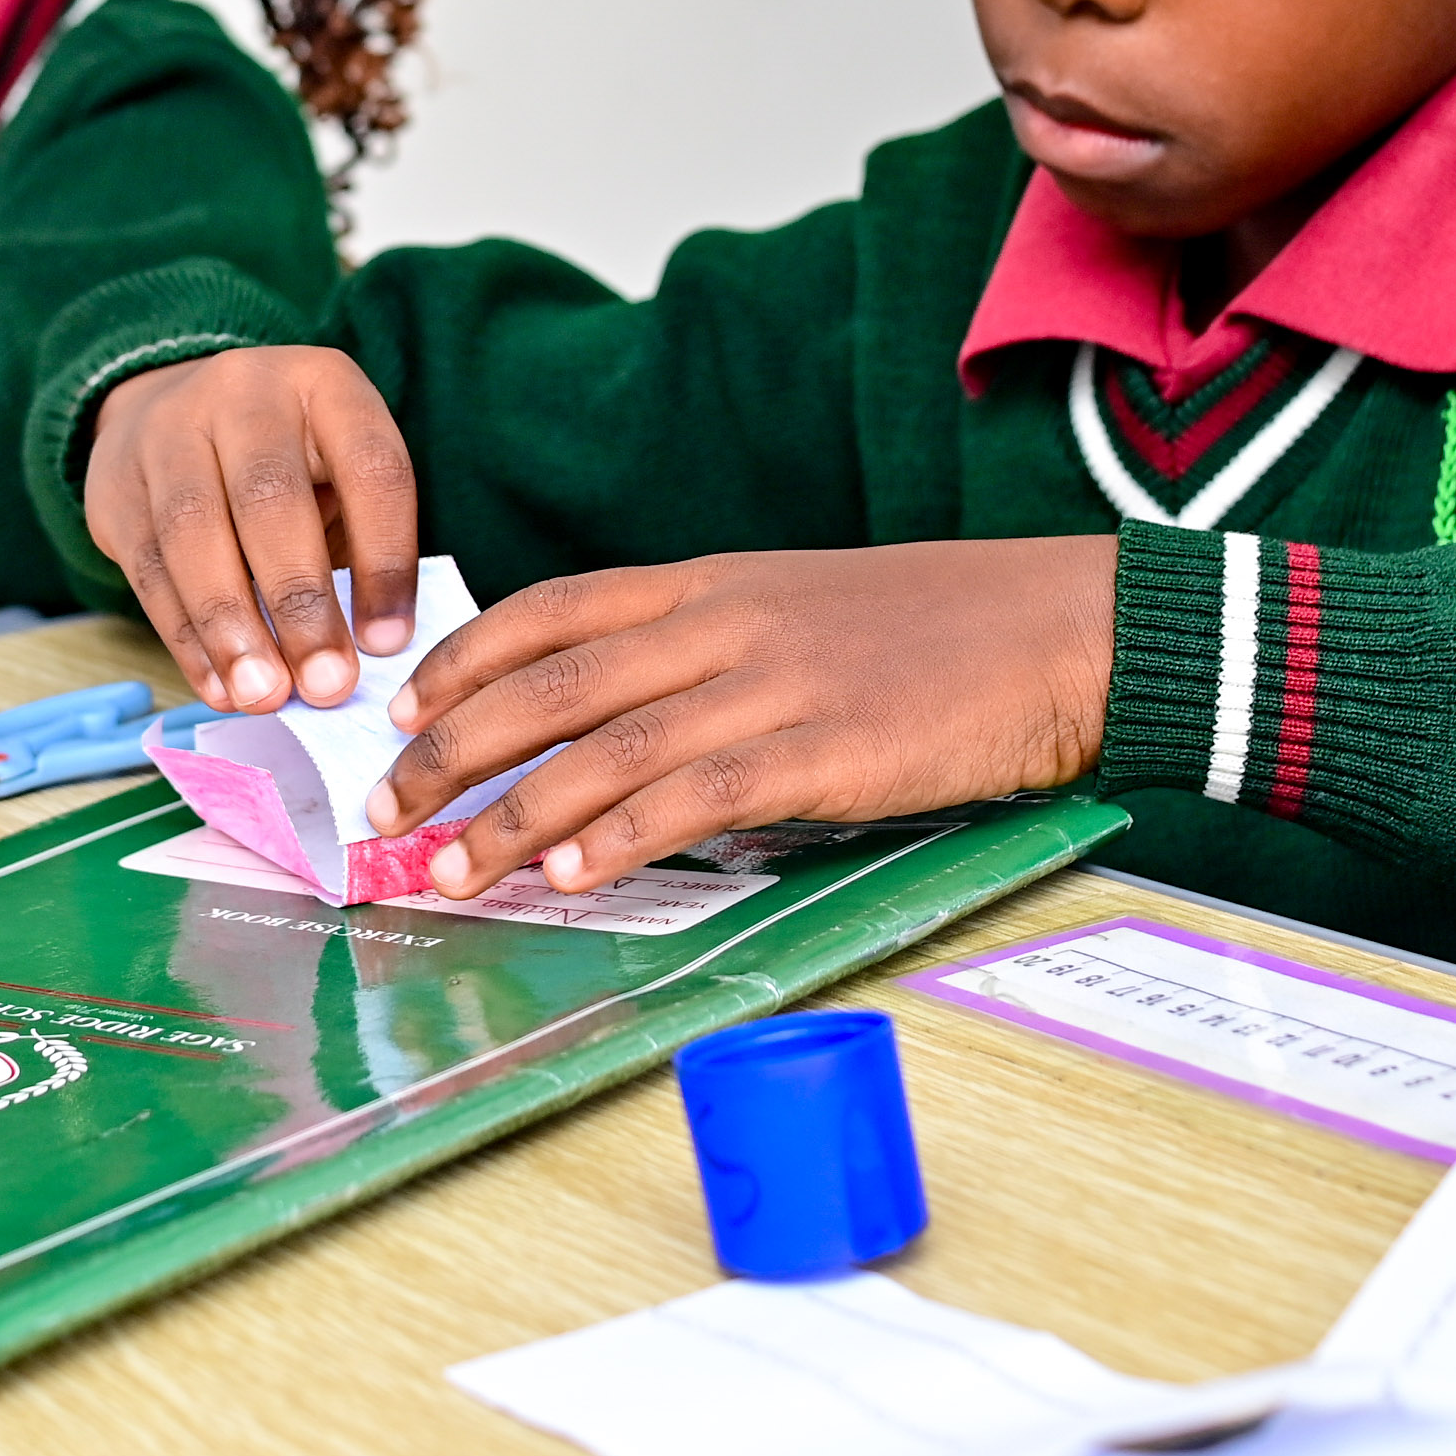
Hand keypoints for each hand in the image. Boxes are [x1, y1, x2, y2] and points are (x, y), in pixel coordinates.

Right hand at [84, 348, 420, 712]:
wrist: (171, 402)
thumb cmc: (287, 460)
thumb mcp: (340, 470)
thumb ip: (359, 545)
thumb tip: (368, 654)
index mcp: (326, 384)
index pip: (371, 468)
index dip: (387, 560)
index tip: (388, 644)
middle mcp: (244, 393)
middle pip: (271, 498)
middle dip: (300, 601)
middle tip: (327, 684)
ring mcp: (169, 431)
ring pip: (194, 531)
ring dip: (232, 626)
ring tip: (264, 695)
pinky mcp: (116, 484)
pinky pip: (149, 567)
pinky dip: (185, 636)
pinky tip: (218, 686)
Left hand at [365, 538, 1116, 896]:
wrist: (1068, 628)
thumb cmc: (946, 632)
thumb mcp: (807, 610)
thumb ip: (716, 652)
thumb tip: (628, 725)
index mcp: (716, 583)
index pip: (554, 609)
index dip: (463, 659)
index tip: (399, 711)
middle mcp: (727, 624)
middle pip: (551, 681)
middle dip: (450, 749)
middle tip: (387, 812)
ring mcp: (777, 684)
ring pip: (605, 746)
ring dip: (511, 814)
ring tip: (450, 872)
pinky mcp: (830, 751)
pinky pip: (700, 795)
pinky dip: (622, 835)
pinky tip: (569, 872)